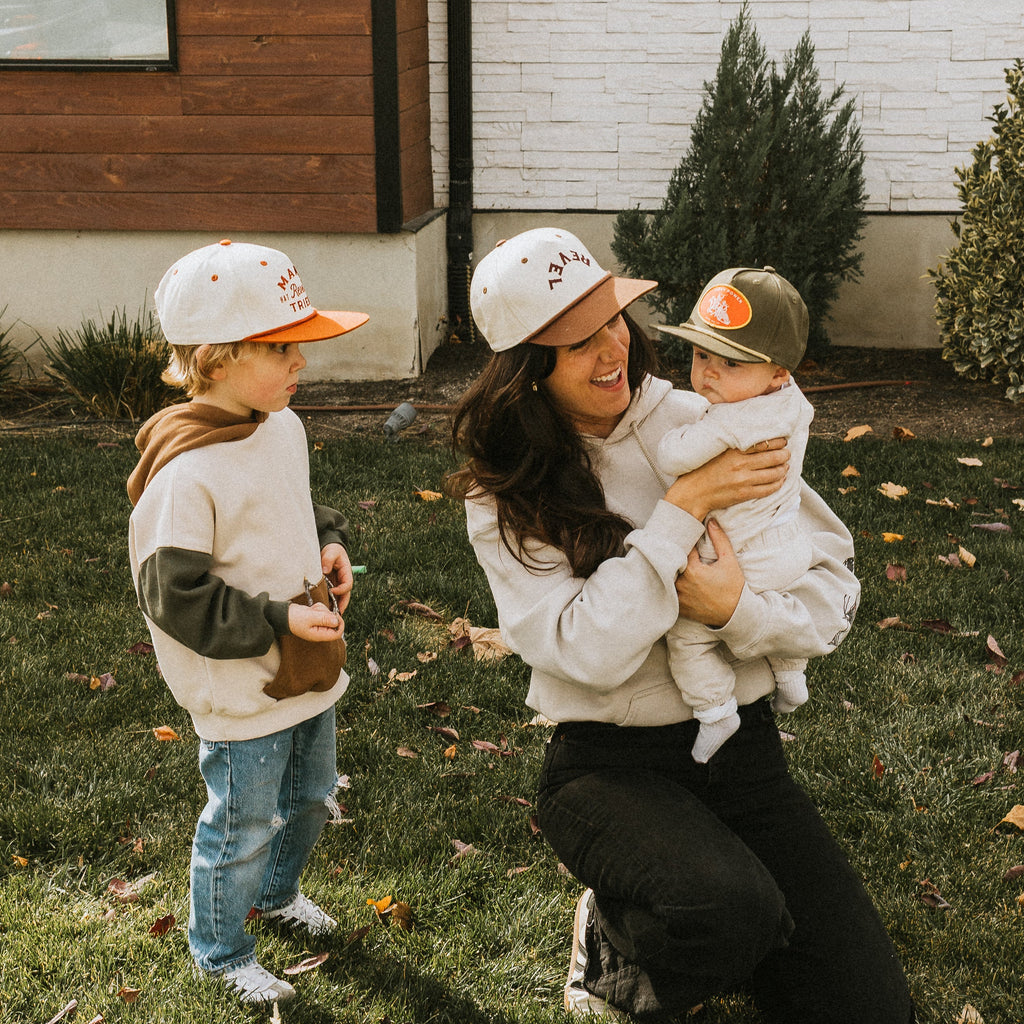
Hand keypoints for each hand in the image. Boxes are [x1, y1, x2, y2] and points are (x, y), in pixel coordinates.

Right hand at [287, 601, 344, 641]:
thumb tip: (336, 620)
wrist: (282, 615)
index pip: (337, 634)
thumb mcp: (310, 618)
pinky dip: (318, 608)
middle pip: (333, 622)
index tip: (335, 615)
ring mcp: (317, 625)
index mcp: (319, 635)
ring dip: (322, 610)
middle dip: (327, 614)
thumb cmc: (294, 618)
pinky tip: (310, 609)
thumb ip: (324, 619)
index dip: (340, 624)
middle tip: (318, 611)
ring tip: (312, 610)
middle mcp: (320, 631)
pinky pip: (322, 611)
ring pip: (328, 615)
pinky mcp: (315, 618)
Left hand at [320, 543, 353, 614]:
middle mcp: (343, 580)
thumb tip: (325, 571)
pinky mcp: (331, 585)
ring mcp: (338, 584)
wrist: (329, 549)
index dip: (341, 590)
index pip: (347, 585)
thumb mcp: (331, 552)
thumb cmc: (332, 550)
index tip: (331, 591)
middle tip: (337, 614)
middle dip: (342, 605)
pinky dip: (329, 602)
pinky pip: (332, 596)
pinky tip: (324, 609)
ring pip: (340, 598)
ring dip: (336, 606)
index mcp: (346, 573)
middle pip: (346, 595)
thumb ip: (328, 559)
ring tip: (330, 615)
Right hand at [664, 438, 788, 521]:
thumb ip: (732, 443)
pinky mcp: (744, 494)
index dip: (778, 441)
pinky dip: (778, 484)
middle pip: (773, 457)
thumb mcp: (716, 451)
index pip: (763, 443)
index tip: (782, 440)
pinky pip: (769, 489)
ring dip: (783, 469)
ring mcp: (743, 480)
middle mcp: (740, 464)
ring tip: (785, 466)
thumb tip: (751, 435)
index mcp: (733, 451)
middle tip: (786, 453)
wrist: (693, 493)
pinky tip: (779, 480)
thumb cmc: (702, 469)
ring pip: (774, 473)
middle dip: (784, 455)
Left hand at [675, 520, 744, 626]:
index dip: (681, 542)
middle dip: (672, 555)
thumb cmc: (733, 588)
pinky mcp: (678, 607)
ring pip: (667, 578)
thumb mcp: (729, 561)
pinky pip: (668, 592)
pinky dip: (668, 585)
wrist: (735, 615)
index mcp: (693, 570)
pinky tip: (671, 579)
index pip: (680, 549)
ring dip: (668, 570)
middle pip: (670, 563)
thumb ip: (719, 539)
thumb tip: (711, 521)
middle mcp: (682, 584)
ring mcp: (678, 597)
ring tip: (670, 562)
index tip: (682, 536)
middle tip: (672, 548)